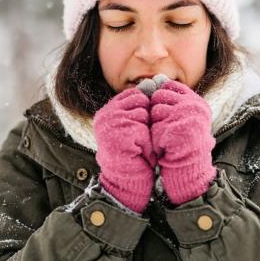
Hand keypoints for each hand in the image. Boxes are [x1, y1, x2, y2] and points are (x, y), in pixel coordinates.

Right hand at [94, 88, 155, 212]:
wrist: (127, 181)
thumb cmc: (135, 153)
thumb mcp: (136, 124)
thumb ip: (141, 104)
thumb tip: (154, 79)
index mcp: (108, 110)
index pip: (135, 94)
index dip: (145, 109)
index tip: (142, 126)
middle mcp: (106, 115)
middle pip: (140, 101)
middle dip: (146, 120)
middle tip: (139, 139)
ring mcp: (110, 124)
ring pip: (143, 114)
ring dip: (148, 132)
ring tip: (138, 147)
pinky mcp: (118, 136)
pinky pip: (143, 130)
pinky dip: (146, 143)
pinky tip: (138, 153)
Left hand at [150, 80, 215, 205]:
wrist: (189, 171)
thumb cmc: (181, 145)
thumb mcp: (182, 118)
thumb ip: (171, 99)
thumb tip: (154, 78)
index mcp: (197, 103)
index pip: (169, 86)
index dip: (161, 99)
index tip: (164, 114)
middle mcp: (195, 107)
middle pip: (159, 96)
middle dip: (157, 113)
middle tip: (167, 130)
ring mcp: (187, 117)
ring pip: (155, 110)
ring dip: (155, 126)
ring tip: (167, 139)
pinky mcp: (176, 130)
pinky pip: (155, 126)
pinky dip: (156, 138)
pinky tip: (165, 147)